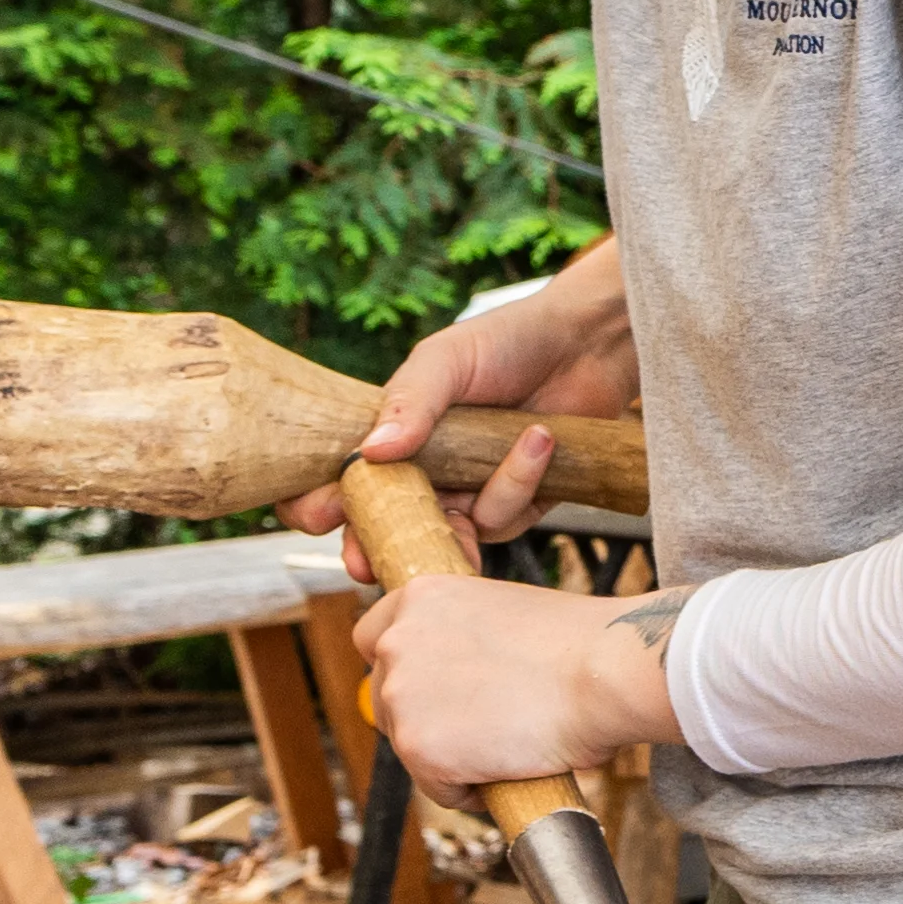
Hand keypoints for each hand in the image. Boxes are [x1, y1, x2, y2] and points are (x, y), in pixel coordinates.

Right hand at [288, 246, 638, 576]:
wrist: (582, 346)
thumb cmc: (504, 343)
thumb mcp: (446, 360)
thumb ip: (408, 403)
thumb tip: (371, 452)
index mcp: (392, 438)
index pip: (342, 482)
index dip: (323, 505)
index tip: (320, 515)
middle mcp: (424, 474)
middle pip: (384, 530)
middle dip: (374, 549)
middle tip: (367, 560)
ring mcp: (466, 494)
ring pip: (447, 534)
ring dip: (481, 498)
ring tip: (526, 436)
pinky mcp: (512, 506)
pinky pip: (501, 518)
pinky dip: (521, 478)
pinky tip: (542, 438)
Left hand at [349, 579, 685, 807]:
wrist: (605, 671)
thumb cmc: (580, 643)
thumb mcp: (504, 614)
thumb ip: (466, 639)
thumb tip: (464, 682)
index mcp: (419, 596)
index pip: (373, 637)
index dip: (408, 669)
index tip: (439, 688)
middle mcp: (396, 641)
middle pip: (386, 697)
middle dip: (426, 717)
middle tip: (483, 727)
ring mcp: (401, 696)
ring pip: (410, 745)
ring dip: (449, 754)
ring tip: (507, 748)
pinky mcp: (418, 748)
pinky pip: (438, 787)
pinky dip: (470, 789)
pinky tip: (510, 770)